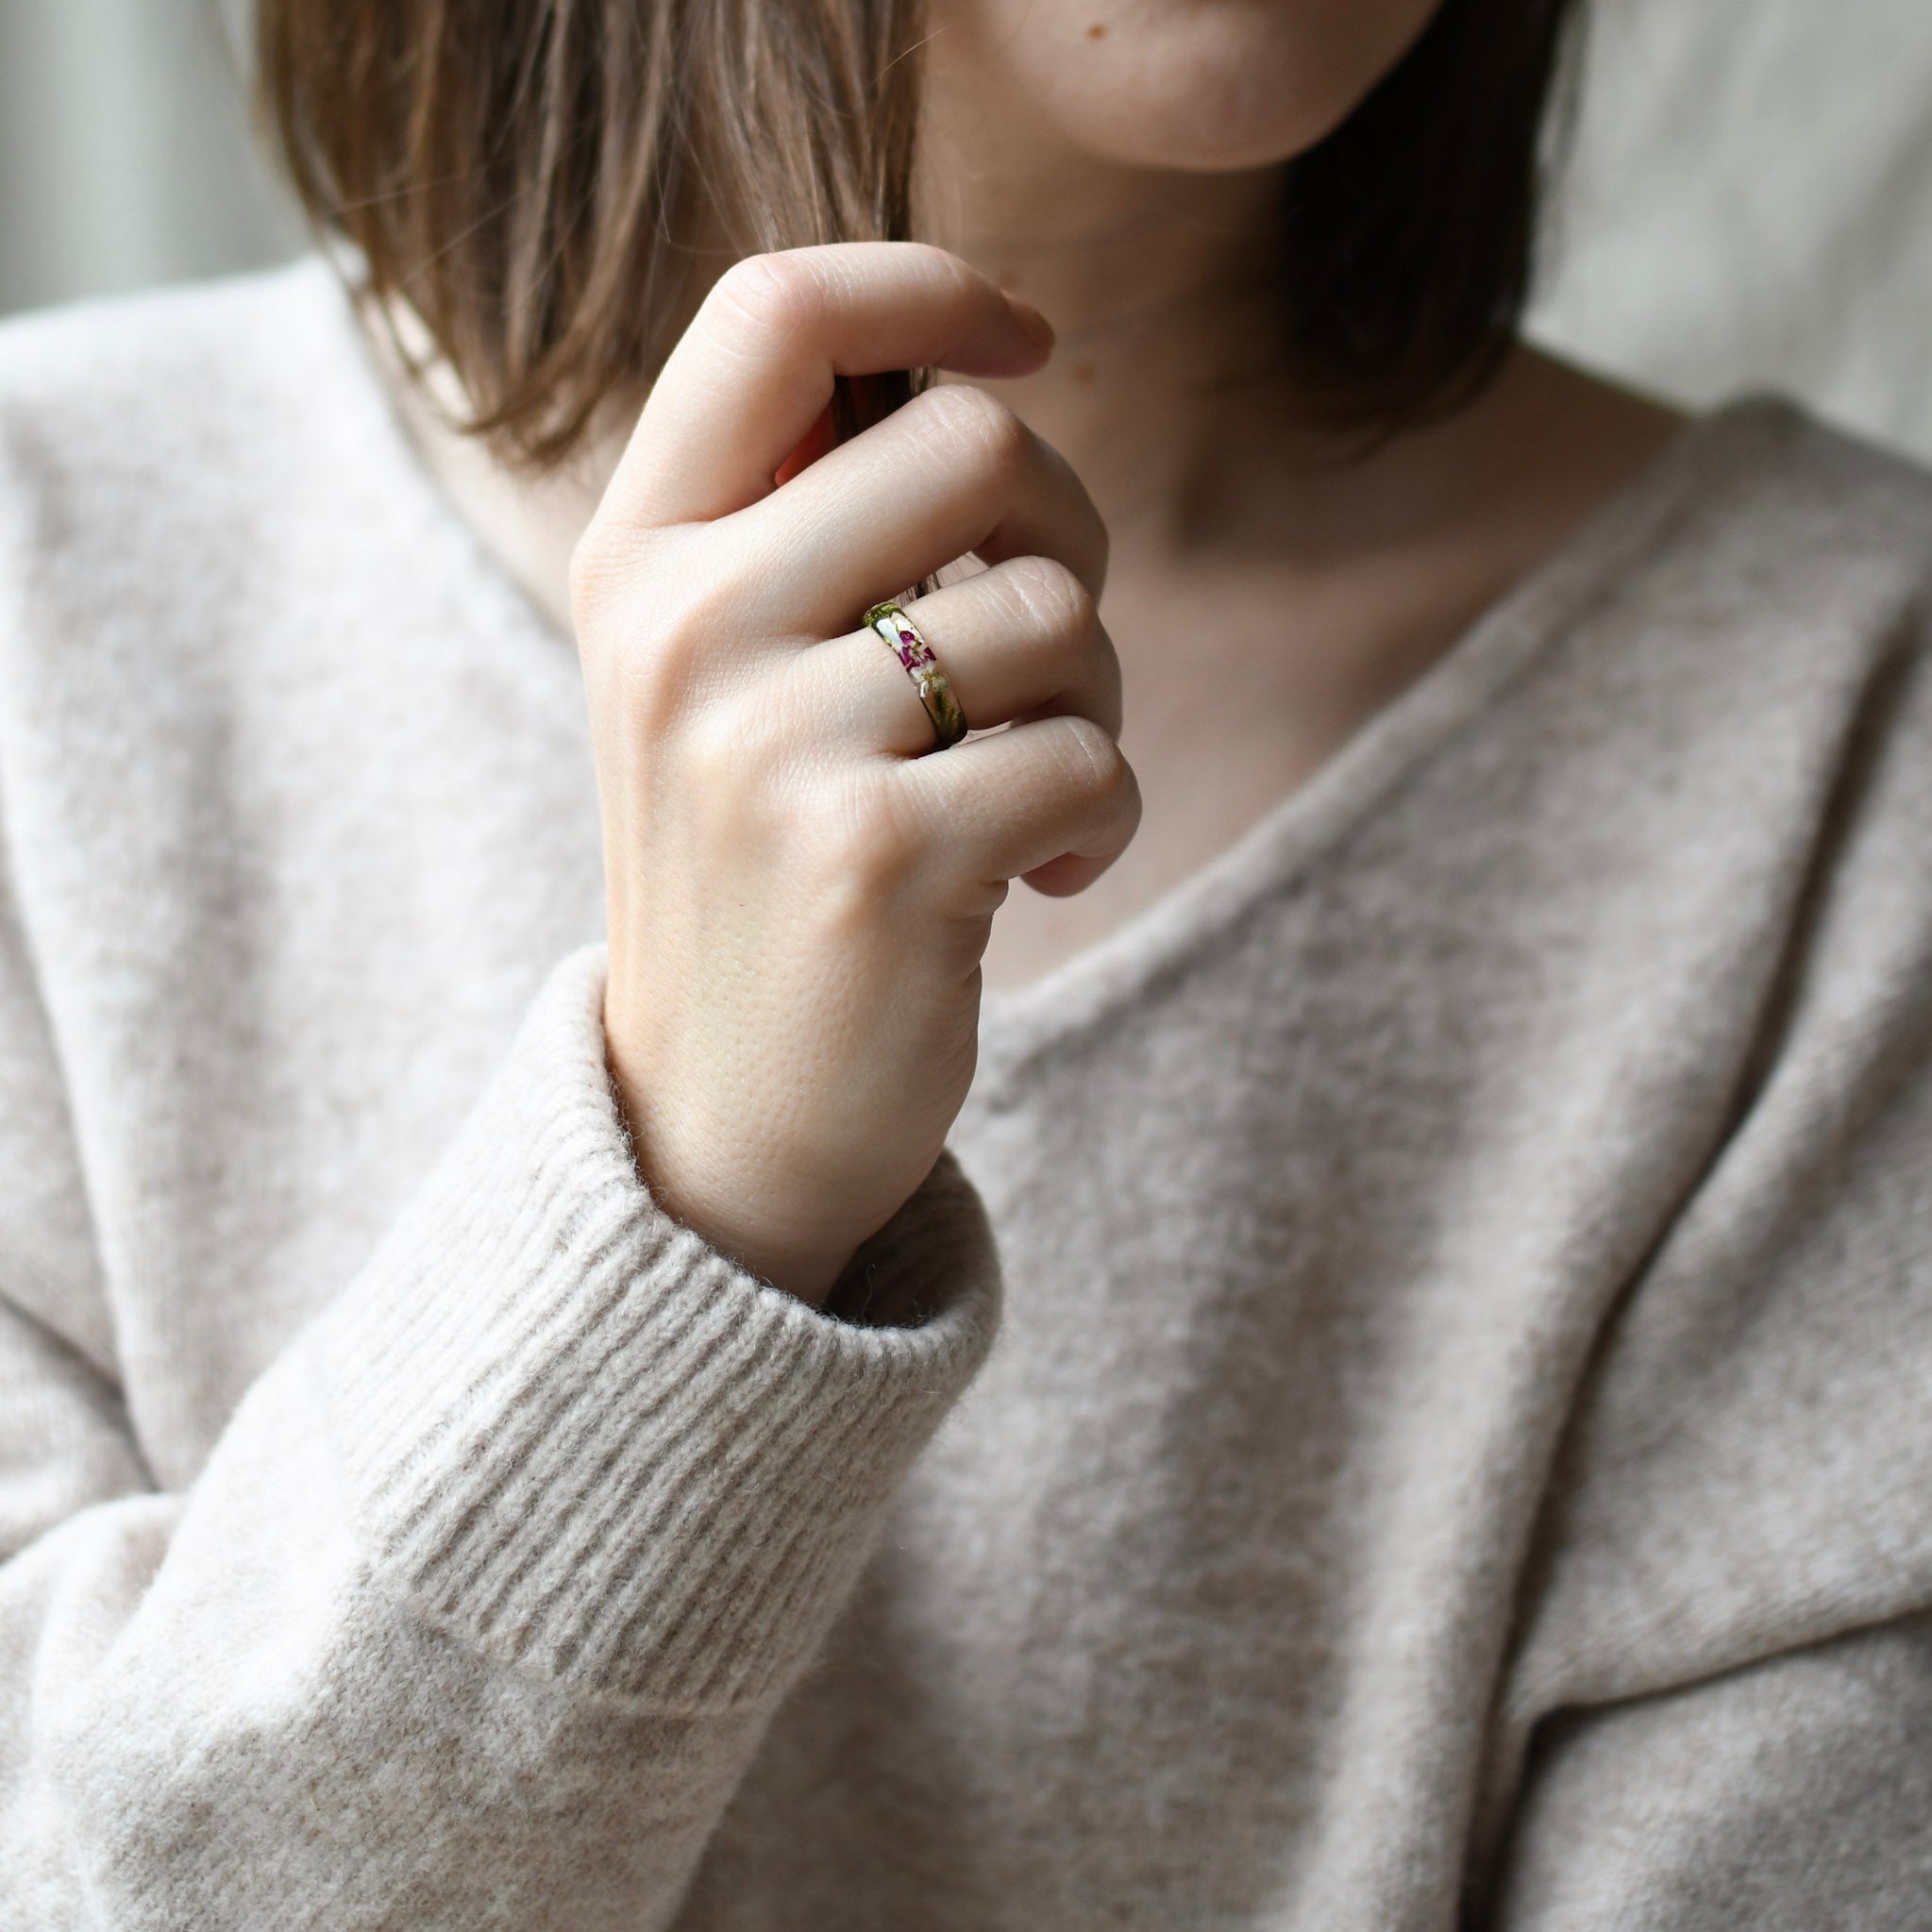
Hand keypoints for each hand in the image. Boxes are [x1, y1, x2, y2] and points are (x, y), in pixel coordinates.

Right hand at [572, 242, 1138, 1304]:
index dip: (927, 283)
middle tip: (1049, 643)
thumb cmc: (763, 871)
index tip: (1021, 334)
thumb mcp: (725, 680)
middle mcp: (683, 631)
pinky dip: (1104, 814)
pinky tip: (1044, 874)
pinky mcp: (875, 857)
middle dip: (1065, 529)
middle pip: (971, 440)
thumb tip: (976, 373)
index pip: (774, 312)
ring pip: (1054, 611)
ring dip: (1094, 697)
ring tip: (1030, 785)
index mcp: (640, 560)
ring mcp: (767, 746)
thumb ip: (808, 528)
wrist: (718, 1116)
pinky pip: (1086, 756)